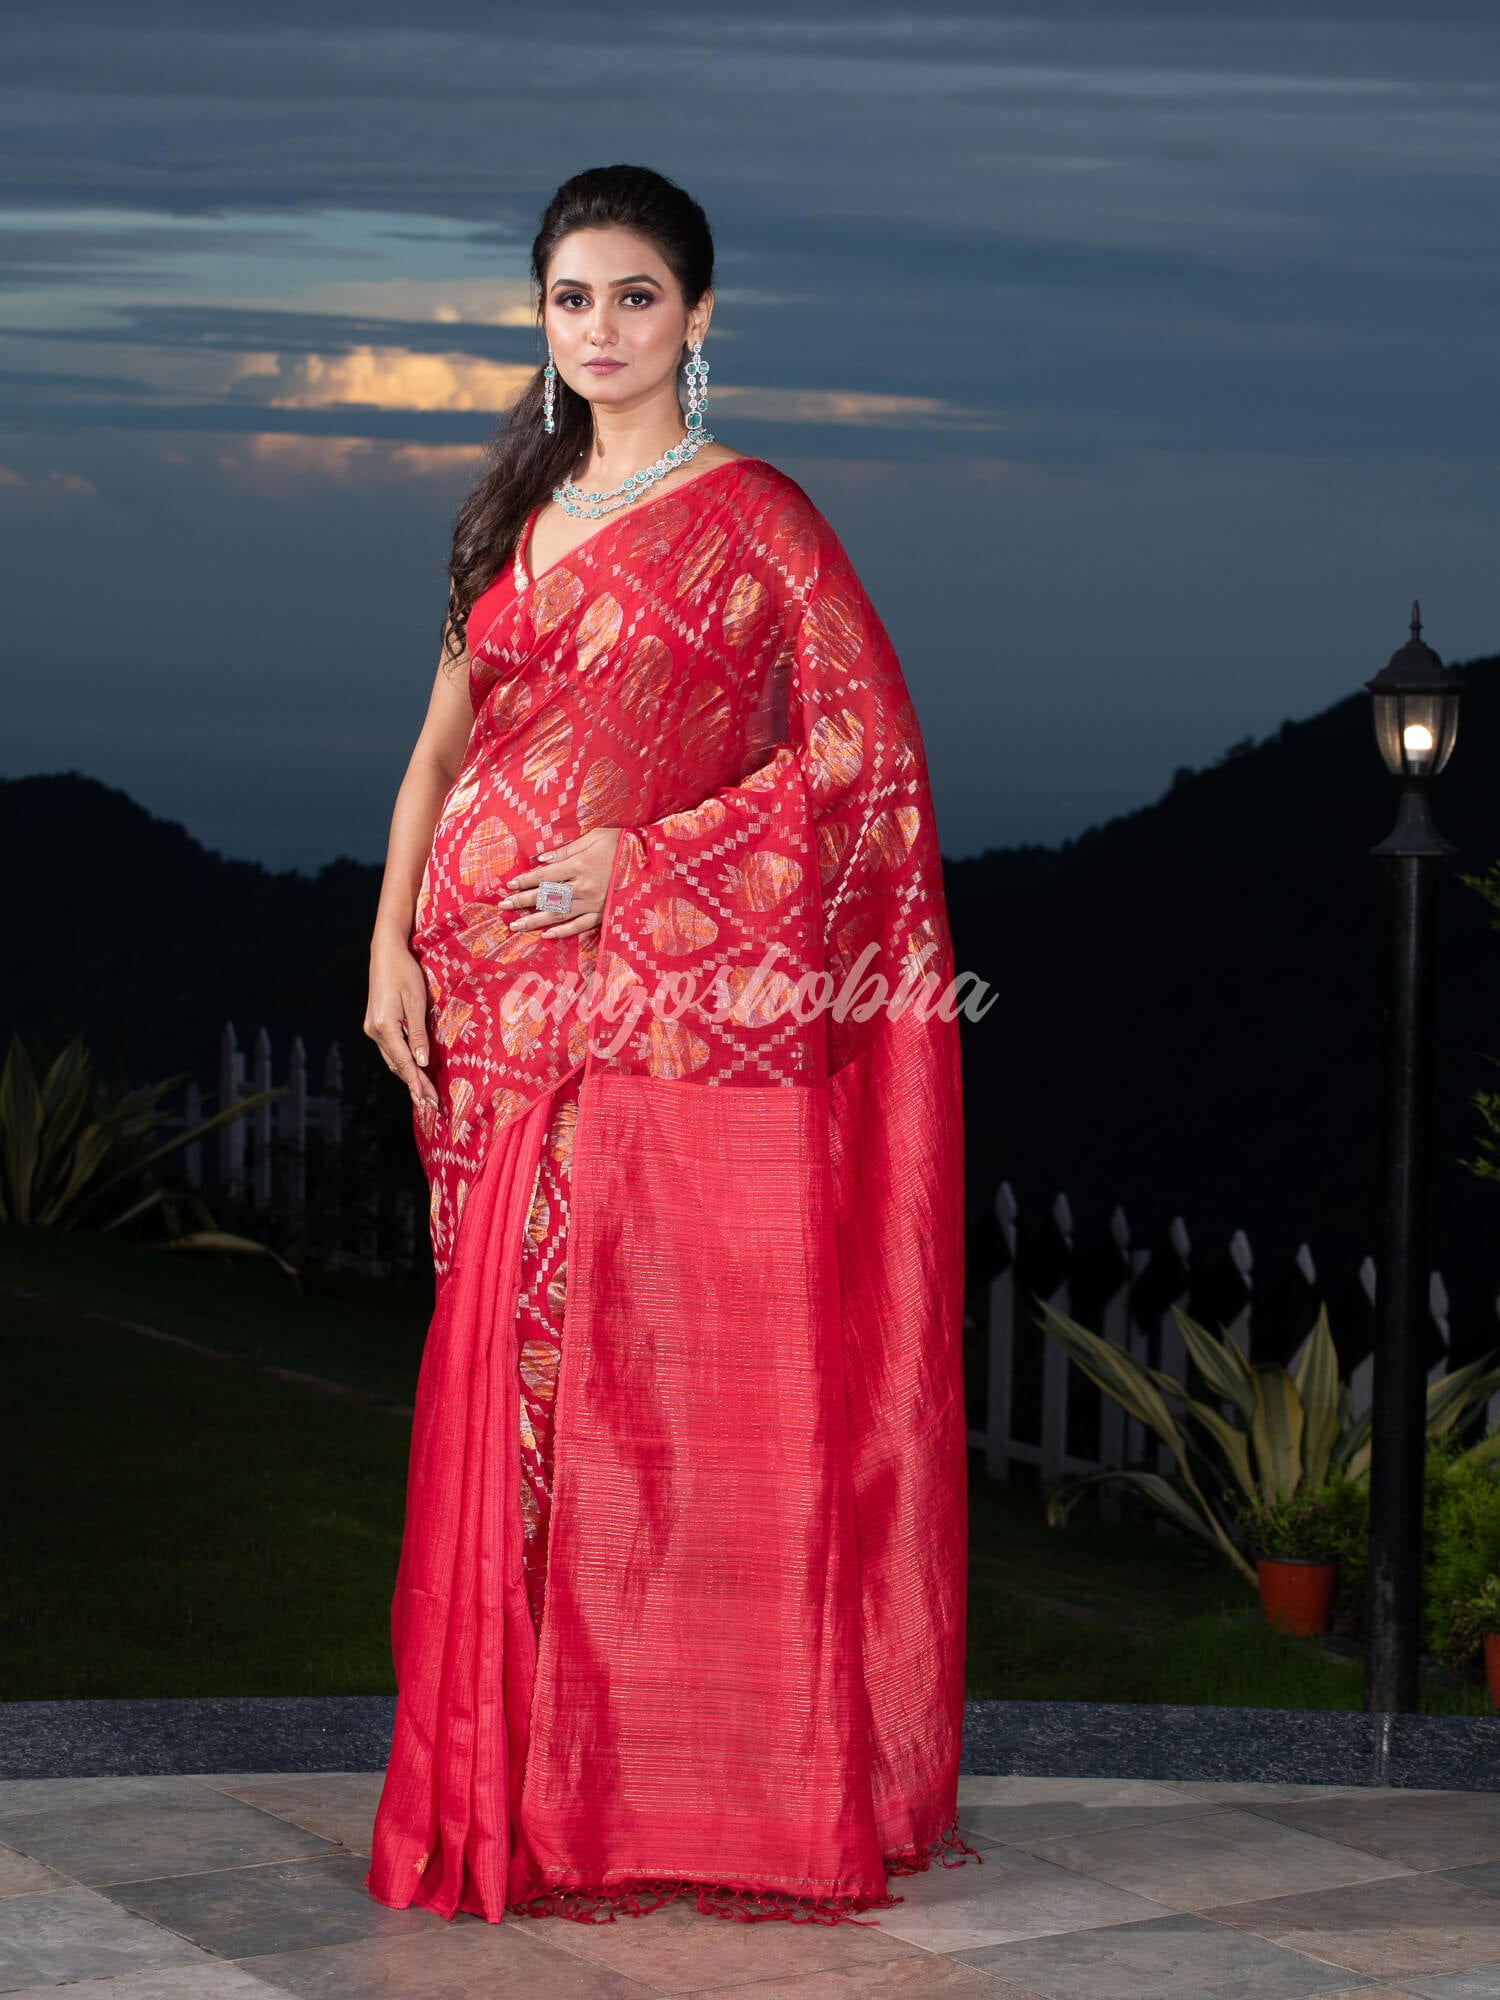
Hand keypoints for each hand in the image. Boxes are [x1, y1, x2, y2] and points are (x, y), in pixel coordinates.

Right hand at [365, 935, 440, 1106]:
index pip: (404, 1062)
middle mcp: (374, 1031)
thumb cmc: (404, 972)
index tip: (427, 1100)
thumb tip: (422, 1061)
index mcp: (384, 1026)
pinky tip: (412, 1070)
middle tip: (430, 1104)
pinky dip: (401, 1063)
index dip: (417, 1082)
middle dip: (414, 1085)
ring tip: (423, 1093)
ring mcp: (372, 1028)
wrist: (385, 953)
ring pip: (392, 1059)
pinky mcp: (375, 1023)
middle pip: (397, 1065)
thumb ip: (419, 1033)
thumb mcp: (416, 1001)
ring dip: (408, 1076)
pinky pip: (390, 1050)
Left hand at [503, 827, 622, 937]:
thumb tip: (542, 859)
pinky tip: (546, 935)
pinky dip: (563, 932)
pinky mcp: (603, 913)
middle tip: (503, 907)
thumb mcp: (595, 837)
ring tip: (516, 926)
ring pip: (559, 914)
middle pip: (547, 896)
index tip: (509, 885)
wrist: (653, 861)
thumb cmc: (623, 844)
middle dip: (522, 902)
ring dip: (535, 921)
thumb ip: (568, 849)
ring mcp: (593, 903)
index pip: (545, 875)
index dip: (525, 880)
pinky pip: (580, 926)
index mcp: (580, 865)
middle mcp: (584, 887)